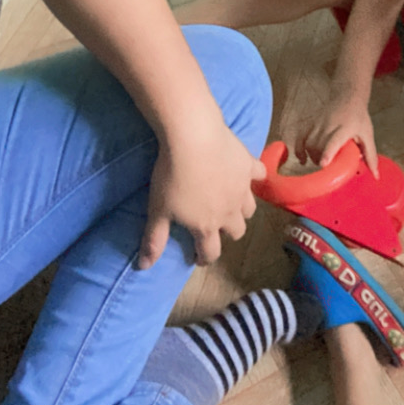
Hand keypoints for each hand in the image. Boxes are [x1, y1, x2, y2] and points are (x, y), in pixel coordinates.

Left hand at [138, 120, 266, 268]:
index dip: (203, 258)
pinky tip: (246, 172)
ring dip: (241, 209)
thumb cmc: (171, 175)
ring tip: (229, 200)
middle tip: (213, 223)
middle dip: (227, 232)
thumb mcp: (157, 209)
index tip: (197, 256)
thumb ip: (154, 239)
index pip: (211, 253)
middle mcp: (229, 211)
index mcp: (206, 225)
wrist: (193, 137)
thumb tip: (145, 267)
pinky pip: (259, 174)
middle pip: (237, 231)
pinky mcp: (249, 165)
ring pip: (250, 208)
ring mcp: (243, 188)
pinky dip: (254, 176)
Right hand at [295, 88, 377, 174]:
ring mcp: (318, 123)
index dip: (328, 153)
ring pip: (309, 143)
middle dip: (321, 160)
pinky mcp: (311, 123)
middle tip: (329, 168)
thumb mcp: (368, 135)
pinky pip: (301, 138)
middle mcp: (329, 125)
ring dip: (313, 156)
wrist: (348, 96)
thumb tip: (376, 176)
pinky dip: (300, 150)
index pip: (334, 141)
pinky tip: (302, 159)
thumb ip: (371, 155)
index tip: (323, 164)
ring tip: (321, 162)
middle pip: (319, 146)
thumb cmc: (359, 117)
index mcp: (345, 127)